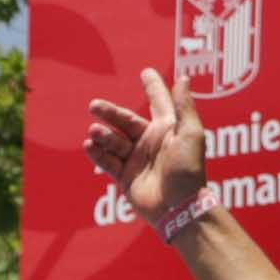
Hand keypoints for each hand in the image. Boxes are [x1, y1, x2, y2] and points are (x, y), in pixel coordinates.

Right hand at [86, 67, 207, 230]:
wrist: (179, 207)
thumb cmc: (189, 170)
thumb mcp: (190, 135)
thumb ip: (184, 107)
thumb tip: (184, 78)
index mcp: (169, 130)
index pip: (159, 103)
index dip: (153, 88)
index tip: (146, 72)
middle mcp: (152, 143)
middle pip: (126, 121)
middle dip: (110, 113)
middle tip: (94, 106)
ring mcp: (137, 160)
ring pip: (114, 140)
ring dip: (103, 135)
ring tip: (95, 132)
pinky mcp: (126, 177)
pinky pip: (107, 161)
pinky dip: (97, 152)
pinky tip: (90, 145)